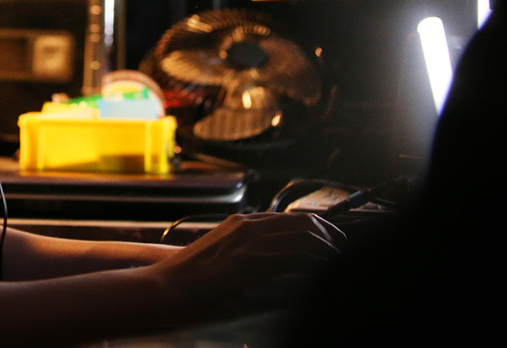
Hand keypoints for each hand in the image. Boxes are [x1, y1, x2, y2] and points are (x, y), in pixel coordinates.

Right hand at [150, 212, 344, 318]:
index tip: (333, 241)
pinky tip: (323, 267)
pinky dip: (313, 259)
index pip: (290, 218)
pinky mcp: (247, 261)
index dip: (317, 227)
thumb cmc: (189, 283)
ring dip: (327, 246)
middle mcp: (246, 226)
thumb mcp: (222, 262)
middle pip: (302, 221)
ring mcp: (247, 241)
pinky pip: (291, 255)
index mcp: (240, 225)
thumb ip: (247, 258)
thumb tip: (273, 270)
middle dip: (330, 234)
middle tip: (344, 249)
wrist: (163, 288)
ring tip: (340, 259)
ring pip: (302, 234)